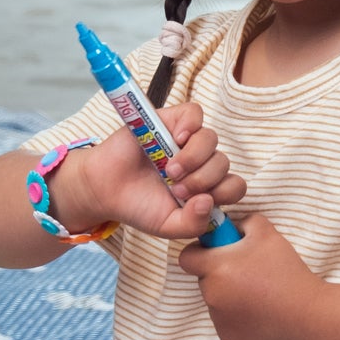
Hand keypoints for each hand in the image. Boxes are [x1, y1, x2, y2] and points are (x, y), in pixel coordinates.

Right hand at [52, 101, 247, 241]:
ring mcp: (186, 140)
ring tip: (170, 171)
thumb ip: (193, 223)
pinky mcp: (170, 120)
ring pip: (211, 140)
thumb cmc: (139, 207)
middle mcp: (201, 162)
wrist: (104, 189)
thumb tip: (208, 202)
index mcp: (206, 187)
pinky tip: (175, 140)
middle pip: (223, 163)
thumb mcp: (168, 226)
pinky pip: (194, 113)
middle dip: (203, 179)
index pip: (234, 186)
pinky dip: (190, 126)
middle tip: (176, 189)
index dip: (222, 193)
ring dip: (194, 158)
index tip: (196, 202)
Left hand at [177, 213, 321, 339]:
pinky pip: (226, 322)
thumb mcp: (268, 234)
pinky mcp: (228, 339)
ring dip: (230, 295)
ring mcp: (218, 320)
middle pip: (204, 279)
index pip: (187, 257)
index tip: (217, 251)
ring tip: (260, 293)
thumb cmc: (288, 273)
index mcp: (216, 268)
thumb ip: (244, 222)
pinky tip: (262, 313)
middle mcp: (211, 295)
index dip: (200, 251)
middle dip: (219, 274)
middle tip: (248, 272)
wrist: (309, 317)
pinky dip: (239, 317)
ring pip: (216, 301)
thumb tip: (231, 226)